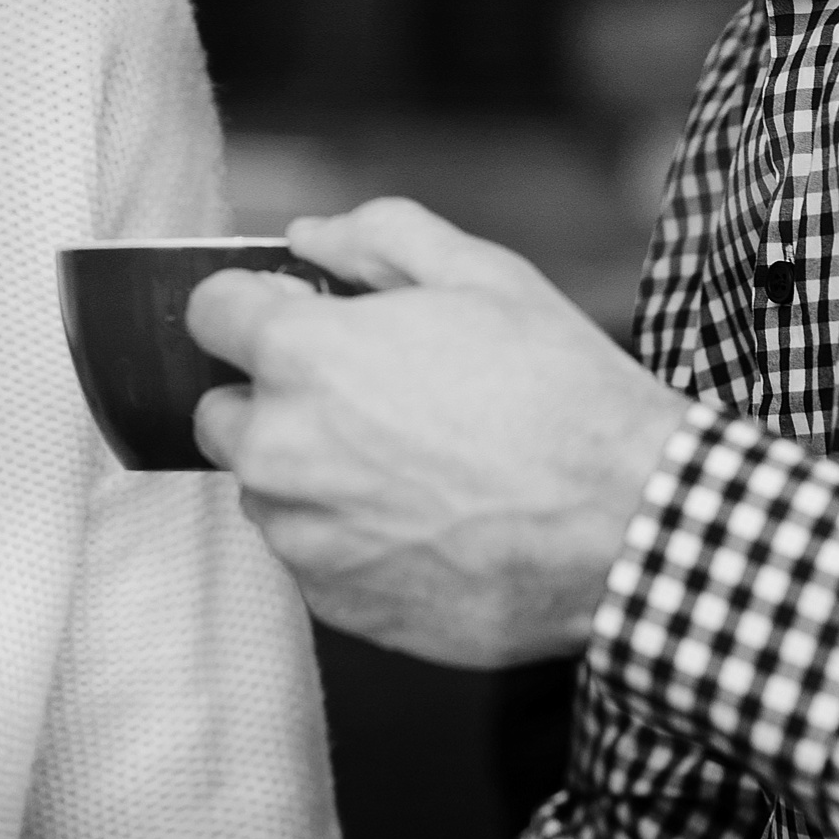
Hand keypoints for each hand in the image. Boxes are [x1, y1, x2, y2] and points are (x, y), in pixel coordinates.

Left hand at [187, 197, 685, 668]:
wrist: (628, 526)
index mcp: (303, 356)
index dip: (259, 304)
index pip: (209, 312)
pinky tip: (427, 519)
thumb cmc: (561, 394)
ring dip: (311, 473)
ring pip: (266, 490)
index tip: (303, 315)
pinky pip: (311, 554)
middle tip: (372, 397)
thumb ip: (376, 236)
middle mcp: (280, 451)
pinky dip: (349, 536)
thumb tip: (308, 237)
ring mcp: (303, 536)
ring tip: (414, 466)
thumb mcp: (482, 274)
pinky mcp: (334, 602)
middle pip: (223, 411)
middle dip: (278, 396)